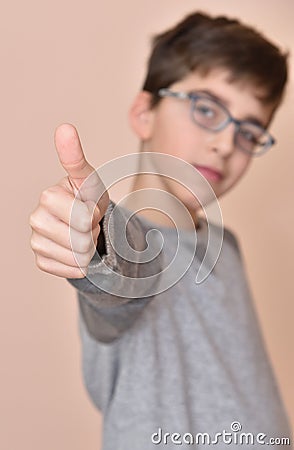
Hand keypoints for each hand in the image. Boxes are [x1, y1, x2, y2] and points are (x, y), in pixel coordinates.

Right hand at [30, 124, 108, 277]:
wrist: (86, 220)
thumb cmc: (87, 197)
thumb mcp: (88, 178)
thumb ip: (75, 157)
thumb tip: (64, 127)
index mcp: (47, 196)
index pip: (83, 219)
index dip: (94, 215)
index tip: (87, 206)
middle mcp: (36, 219)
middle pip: (80, 241)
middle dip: (92, 233)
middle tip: (88, 222)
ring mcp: (36, 241)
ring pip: (77, 258)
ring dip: (88, 248)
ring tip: (82, 233)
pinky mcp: (41, 260)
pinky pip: (70, 270)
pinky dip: (81, 263)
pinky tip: (75, 249)